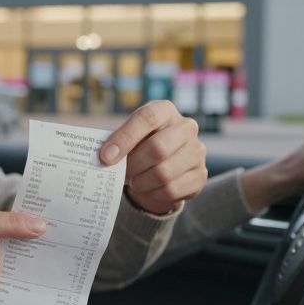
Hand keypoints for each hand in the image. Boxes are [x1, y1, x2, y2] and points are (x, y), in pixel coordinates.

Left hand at [98, 100, 206, 214]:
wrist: (164, 164)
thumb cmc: (140, 146)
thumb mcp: (129, 137)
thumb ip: (117, 142)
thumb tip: (103, 157)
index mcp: (165, 110)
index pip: (147, 117)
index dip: (124, 138)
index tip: (105, 157)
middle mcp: (186, 127)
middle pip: (158, 148)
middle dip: (133, 165)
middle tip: (121, 174)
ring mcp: (197, 151)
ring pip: (164, 173)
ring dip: (142, 182)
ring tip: (134, 181)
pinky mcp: (201, 174)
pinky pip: (172, 189)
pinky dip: (153, 194)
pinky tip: (147, 189)